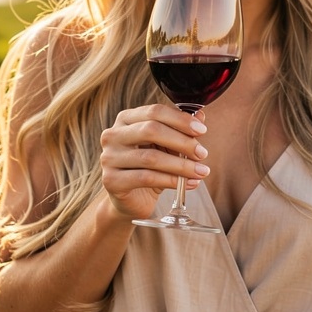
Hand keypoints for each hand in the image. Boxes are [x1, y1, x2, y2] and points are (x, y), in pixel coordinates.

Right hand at [99, 105, 209, 220]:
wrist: (131, 200)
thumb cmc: (149, 167)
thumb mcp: (166, 146)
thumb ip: (180, 130)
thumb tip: (201, 116)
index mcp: (126, 119)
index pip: (154, 111)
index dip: (180, 119)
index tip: (202, 130)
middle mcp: (113, 135)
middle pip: (151, 130)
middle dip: (182, 142)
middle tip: (202, 153)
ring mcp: (109, 157)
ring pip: (151, 157)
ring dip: (182, 165)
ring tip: (201, 171)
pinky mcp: (111, 180)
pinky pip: (147, 178)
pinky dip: (172, 181)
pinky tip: (190, 183)